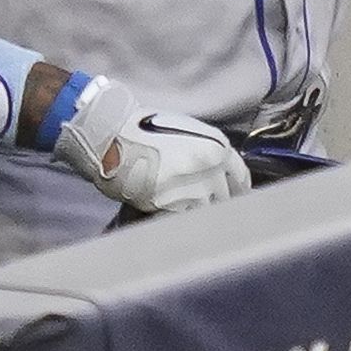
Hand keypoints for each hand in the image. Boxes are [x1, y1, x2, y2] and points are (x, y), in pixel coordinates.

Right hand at [54, 75, 251, 213]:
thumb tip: (213, 176)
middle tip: (194, 205)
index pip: (240, 178)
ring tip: (176, 208)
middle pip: (226, 198)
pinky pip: (185, 219)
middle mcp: (214, 165)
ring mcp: (198, 186)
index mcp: (217, 146)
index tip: (227, 198)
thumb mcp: (183, 133)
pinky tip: (164, 211)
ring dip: (193, 212)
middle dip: (212, 203)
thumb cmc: (140, 130)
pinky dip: (176, 218)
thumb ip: (203, 153)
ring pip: (207, 211)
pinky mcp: (178, 202)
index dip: (233, 191)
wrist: (110, 133)